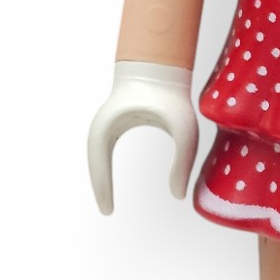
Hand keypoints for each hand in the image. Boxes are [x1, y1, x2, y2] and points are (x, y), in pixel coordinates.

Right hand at [87, 61, 198, 213]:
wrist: (160, 68)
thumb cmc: (172, 97)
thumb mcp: (184, 131)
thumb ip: (183, 162)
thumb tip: (178, 196)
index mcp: (112, 125)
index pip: (99, 164)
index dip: (102, 189)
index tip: (108, 211)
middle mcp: (103, 125)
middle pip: (94, 162)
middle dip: (98, 187)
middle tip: (107, 211)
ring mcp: (106, 124)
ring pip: (96, 157)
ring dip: (100, 178)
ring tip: (107, 203)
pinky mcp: (114, 124)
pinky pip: (103, 151)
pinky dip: (104, 169)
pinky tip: (111, 184)